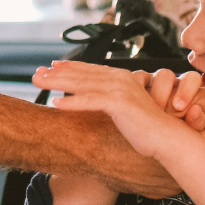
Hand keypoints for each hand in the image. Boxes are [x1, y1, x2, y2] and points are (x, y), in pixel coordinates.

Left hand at [34, 62, 193, 159]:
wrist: (168, 138)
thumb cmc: (147, 127)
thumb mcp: (125, 108)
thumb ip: (111, 99)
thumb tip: (93, 99)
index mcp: (121, 78)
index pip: (89, 70)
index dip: (68, 68)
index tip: (50, 67)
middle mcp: (119, 79)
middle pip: (81, 74)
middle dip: (56, 74)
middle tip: (36, 74)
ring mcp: (120, 90)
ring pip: (82, 85)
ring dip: (58, 83)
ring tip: (39, 83)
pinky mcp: (120, 104)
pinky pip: (91, 101)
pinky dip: (73, 102)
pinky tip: (56, 103)